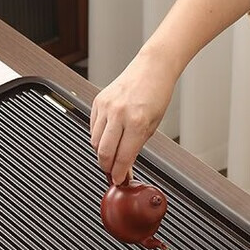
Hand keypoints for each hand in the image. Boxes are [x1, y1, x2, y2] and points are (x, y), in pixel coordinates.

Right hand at [90, 49, 176, 184]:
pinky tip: (109, 135)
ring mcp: (106, 106)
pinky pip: (93, 127)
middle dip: (107, 167)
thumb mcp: (152, 126)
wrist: (151, 68)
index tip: (119, 181)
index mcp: (137, 122)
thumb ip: (136, 147)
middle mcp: (119, 113)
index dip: (119, 174)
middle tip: (112, 172)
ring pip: (95, 141)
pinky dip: (99, 136)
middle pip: (104, 152)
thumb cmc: (156, 94)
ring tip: (112, 153)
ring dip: (102, 152)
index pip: (123, 157)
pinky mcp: (98, 101)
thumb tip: (124, 167)